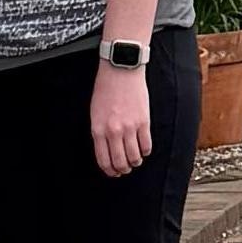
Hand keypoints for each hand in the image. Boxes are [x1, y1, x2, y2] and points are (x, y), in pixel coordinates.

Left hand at [89, 60, 153, 179]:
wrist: (121, 69)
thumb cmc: (106, 88)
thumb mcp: (95, 112)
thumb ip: (100, 131)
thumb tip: (107, 149)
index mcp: (98, 130)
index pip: (103, 160)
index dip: (110, 171)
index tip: (114, 173)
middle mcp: (113, 131)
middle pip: (120, 162)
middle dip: (123, 169)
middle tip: (125, 169)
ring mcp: (129, 127)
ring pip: (134, 157)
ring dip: (135, 162)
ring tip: (135, 160)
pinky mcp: (143, 122)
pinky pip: (146, 145)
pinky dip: (146, 151)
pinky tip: (144, 149)